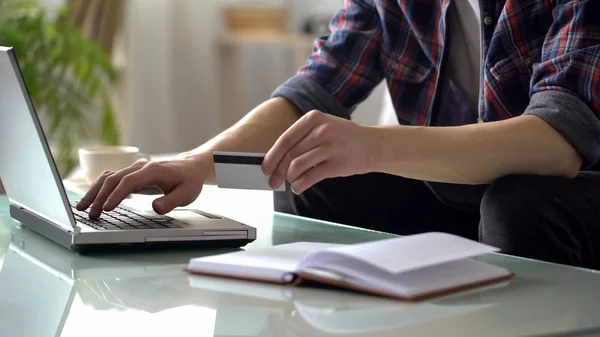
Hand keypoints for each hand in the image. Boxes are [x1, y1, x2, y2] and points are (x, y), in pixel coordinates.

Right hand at [76, 154, 211, 218]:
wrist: (190, 167)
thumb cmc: (189, 181)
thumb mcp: (186, 194)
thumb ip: (171, 202)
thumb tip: (155, 208)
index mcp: (153, 170)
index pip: (129, 181)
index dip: (117, 195)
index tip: (107, 208)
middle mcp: (140, 167)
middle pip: (114, 179)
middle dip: (100, 196)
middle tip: (91, 214)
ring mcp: (134, 169)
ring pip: (109, 177)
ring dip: (95, 192)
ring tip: (83, 208)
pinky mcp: (131, 174)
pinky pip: (112, 179)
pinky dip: (99, 188)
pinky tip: (91, 199)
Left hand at [262, 110, 378, 193]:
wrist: (374, 145)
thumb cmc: (344, 138)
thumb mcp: (324, 127)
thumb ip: (303, 138)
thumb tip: (276, 159)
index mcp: (314, 118)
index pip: (285, 139)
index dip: (272, 156)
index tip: (265, 168)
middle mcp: (321, 130)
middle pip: (289, 154)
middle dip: (278, 171)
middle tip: (273, 182)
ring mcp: (330, 147)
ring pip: (297, 166)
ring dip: (289, 178)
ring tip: (291, 182)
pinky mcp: (337, 164)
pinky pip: (310, 177)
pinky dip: (300, 185)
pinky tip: (299, 187)